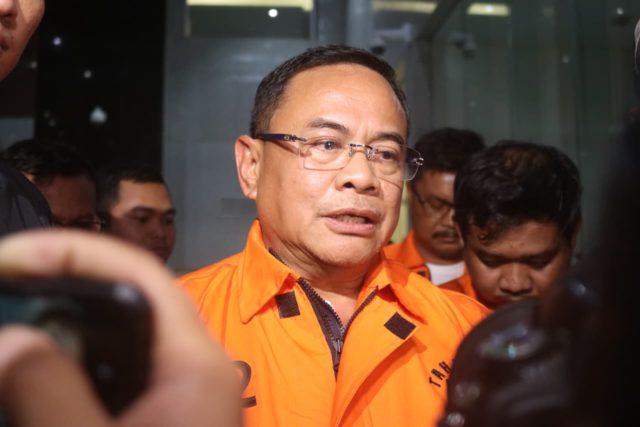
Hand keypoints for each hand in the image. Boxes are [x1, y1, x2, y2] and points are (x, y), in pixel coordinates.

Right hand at [0, 230, 241, 426]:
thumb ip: (52, 394)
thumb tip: (13, 341)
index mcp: (198, 366)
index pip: (143, 275)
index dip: (78, 252)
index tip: (16, 255)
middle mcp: (199, 369)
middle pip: (134, 300)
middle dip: (68, 284)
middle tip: (12, 285)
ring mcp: (187, 395)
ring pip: (125, 337)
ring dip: (70, 326)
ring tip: (20, 324)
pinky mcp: (171, 416)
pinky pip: (124, 372)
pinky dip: (81, 366)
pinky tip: (47, 374)